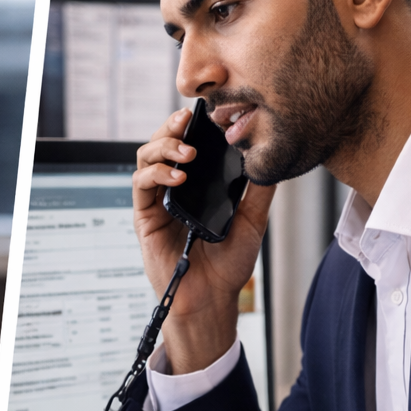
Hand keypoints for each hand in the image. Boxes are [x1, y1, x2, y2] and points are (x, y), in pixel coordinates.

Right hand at [134, 107, 274, 374]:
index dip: (193, 124)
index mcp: (198, 184)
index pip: (189, 142)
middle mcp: (175, 188)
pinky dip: (156, 174)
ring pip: (146, 157)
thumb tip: (269, 154)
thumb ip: (259, 189)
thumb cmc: (229, 265)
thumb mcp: (253, 220)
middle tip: (188, 120)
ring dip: (163, 146)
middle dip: (172, 126)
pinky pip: (141, 184)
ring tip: (187, 151)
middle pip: (163, 142)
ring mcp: (158, 201)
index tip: (208, 112)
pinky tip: (177, 177)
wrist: (211, 298)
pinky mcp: (145, 216)